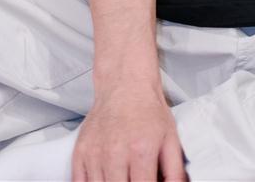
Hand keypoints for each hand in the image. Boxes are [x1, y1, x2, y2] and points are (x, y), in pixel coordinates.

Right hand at [72, 82, 186, 181]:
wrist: (125, 83)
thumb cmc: (148, 110)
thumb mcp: (171, 139)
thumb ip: (175, 171)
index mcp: (141, 151)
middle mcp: (115, 154)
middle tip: (135, 180)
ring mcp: (94, 154)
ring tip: (123, 177)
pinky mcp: (80, 153)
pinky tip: (104, 178)